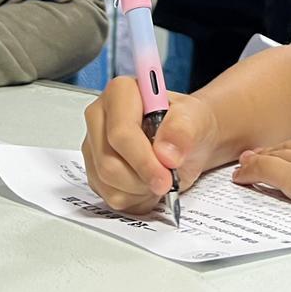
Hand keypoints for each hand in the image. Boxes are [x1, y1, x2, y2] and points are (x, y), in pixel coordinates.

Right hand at [82, 77, 220, 213]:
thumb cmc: (188, 124)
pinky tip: (148, 184)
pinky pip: (109, 196)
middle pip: (108, 163)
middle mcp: (100, 117)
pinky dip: (135, 198)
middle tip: (168, 181)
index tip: (166, 177)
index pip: (120, 133)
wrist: (189, 141)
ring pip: (107, 183)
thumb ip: (183, 130)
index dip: (143, 160)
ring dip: (140, 189)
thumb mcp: (196, 118)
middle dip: (142, 179)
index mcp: (120, 93)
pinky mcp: (94, 171)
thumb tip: (166, 152)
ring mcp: (94, 146)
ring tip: (160, 176)